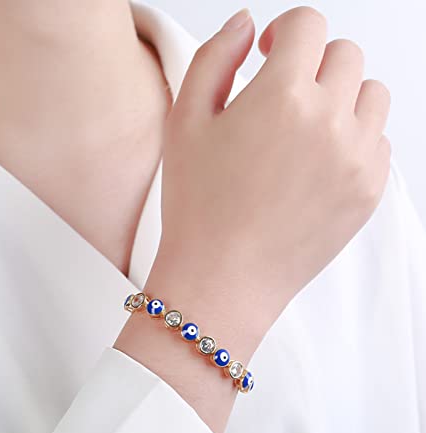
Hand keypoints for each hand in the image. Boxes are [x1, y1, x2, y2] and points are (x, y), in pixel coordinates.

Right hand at [157, 6, 389, 329]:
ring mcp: (356, 159)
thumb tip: (246, 26)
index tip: (272, 53)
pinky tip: (317, 163)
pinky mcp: (368, 192)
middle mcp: (329, 121)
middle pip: (344, 56)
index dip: (286, 32)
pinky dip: (353, 139)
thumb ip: (214, 58)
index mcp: (282, 96)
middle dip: (312, 65)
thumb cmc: (198, 208)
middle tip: (284, 95)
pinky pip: (377, 141)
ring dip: (340, 97)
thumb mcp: (184, 122)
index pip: (309, 26)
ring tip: (305, 128)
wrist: (222, 278)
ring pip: (370, 95)